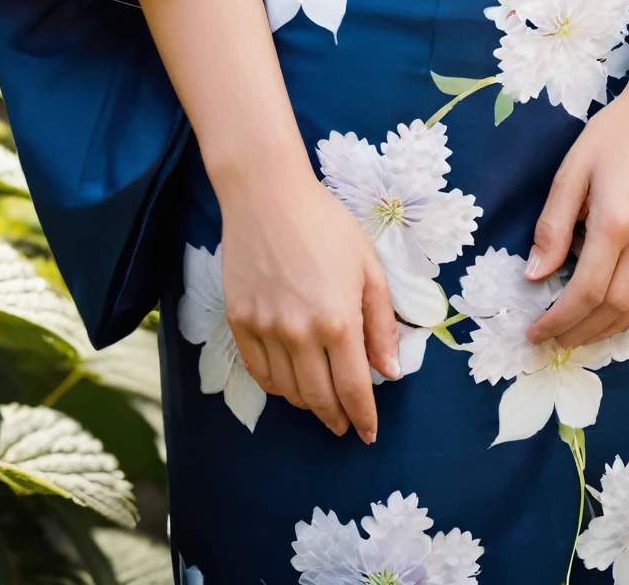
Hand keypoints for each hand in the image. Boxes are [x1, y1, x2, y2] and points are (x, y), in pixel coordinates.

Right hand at [219, 157, 400, 441]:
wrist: (267, 195)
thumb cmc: (326, 224)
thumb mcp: (368, 266)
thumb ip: (380, 323)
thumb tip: (389, 372)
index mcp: (339, 320)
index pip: (354, 389)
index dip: (363, 417)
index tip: (368, 434)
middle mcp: (300, 333)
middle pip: (320, 399)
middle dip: (336, 418)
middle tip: (345, 425)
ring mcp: (265, 330)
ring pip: (288, 392)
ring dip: (308, 404)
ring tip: (320, 401)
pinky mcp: (239, 322)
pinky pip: (260, 373)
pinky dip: (278, 387)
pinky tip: (290, 382)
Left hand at [524, 68, 628, 350]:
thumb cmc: (615, 133)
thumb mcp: (572, 170)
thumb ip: (552, 225)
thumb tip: (534, 275)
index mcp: (616, 220)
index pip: (586, 291)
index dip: (558, 319)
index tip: (534, 332)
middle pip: (613, 308)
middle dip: (578, 332)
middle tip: (550, 340)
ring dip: (606, 331)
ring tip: (577, 334)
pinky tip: (613, 314)